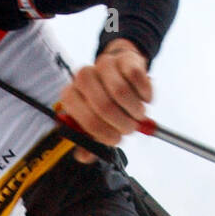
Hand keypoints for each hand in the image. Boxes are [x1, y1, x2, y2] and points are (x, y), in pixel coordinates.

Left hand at [55, 39, 152, 161]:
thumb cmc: (104, 104)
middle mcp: (83, 77)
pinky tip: (144, 99)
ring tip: (137, 115)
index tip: (116, 140)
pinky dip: (144, 94)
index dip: (105, 134)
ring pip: (122, 93)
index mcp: (70, 96)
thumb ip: (87, 143)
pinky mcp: (124, 59)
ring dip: (135, 111)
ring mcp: (103, 65)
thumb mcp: (93, 124)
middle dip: (122, 124)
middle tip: (130, 129)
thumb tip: (84, 156)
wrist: (119, 73)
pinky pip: (137, 78)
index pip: (87, 119)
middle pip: (104, 106)